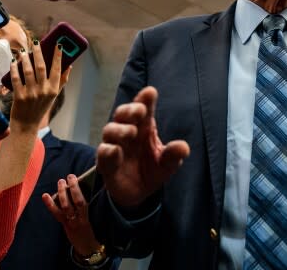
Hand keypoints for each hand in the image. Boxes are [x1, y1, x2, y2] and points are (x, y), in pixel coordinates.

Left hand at [8, 40, 63, 130]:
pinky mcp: (19, 96)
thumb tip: (69, 67)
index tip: (58, 44)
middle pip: (41, 66)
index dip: (58, 56)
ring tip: (23, 51)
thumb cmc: (40, 108)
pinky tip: (14, 62)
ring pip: (28, 70)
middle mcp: (43, 90)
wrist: (26, 125)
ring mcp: (31, 93)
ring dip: (25, 58)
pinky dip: (14, 68)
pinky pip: (16, 78)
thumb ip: (62, 81)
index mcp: (53, 89)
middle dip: (38, 52)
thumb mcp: (54, 96)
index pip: (57, 69)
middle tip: (36, 42)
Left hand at [43, 174, 101, 257]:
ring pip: (64, 206)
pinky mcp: (63, 225)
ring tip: (61, 181)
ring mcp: (69, 222)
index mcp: (86, 217)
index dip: (77, 189)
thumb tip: (81, 188)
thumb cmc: (90, 229)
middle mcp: (78, 219)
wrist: (86, 246)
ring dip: (62, 193)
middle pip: (74, 202)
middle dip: (72, 188)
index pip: (81, 202)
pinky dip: (50, 204)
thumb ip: (85, 206)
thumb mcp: (91, 217)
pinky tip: (45, 195)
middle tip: (69, 176)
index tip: (75, 177)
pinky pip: (56, 213)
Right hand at [96, 87, 189, 208]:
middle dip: (130, 110)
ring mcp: (115, 146)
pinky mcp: (106, 163)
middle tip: (140, 111)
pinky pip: (103, 154)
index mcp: (144, 127)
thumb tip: (184, 147)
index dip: (145, 99)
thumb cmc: (153, 170)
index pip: (143, 108)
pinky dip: (109, 151)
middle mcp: (128, 132)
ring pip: (110, 130)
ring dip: (120, 129)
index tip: (150, 92)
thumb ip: (173, 155)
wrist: (137, 194)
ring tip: (131, 132)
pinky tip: (116, 150)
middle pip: (123, 114)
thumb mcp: (167, 165)